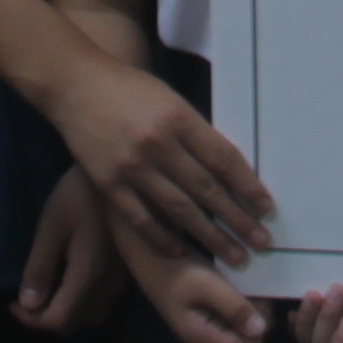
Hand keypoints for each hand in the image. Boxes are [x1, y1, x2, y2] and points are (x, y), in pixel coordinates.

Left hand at [14, 171, 131, 334]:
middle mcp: (109, 286)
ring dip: (67, 312)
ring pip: (92, 316)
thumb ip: (40, 268)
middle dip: (46, 318)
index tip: (11, 302)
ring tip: (49, 290)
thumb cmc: (80, 193)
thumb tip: (28, 305)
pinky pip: (104, 302)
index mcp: (89, 277)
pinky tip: (72, 279)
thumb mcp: (52, 226)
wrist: (121, 173)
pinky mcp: (127, 271)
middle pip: (75, 324)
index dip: (30, 320)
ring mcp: (122, 280)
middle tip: (26, 297)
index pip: (58, 320)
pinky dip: (83, 303)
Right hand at [45, 59, 277, 267]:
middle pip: (207, 190)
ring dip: (210, 236)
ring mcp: (132, 167)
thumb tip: (228, 170)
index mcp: (179, 119)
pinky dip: (162, 238)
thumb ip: (195, 133)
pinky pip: (141, 218)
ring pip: (180, 210)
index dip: (248, 186)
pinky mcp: (108, 184)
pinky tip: (181, 252)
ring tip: (233, 256)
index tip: (266, 208)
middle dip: (238, 219)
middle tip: (261, 242)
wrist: (76, 86)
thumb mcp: (171, 101)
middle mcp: (158, 144)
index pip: (224, 159)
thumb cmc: (130, 90)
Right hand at [109, 209, 267, 342]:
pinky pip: (233, 318)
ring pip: (242, 328)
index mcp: (203, 339)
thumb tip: (262, 331)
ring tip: (245, 282)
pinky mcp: (207, 318)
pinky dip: (239, 302)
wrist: (150, 257)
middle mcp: (206, 341)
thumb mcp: (206, 284)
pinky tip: (237, 283)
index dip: (260, 327)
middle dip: (256, 315)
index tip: (258, 298)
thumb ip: (234, 307)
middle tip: (254, 286)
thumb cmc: (175, 270)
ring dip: (249, 307)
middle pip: (247, 340)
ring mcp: (206, 330)